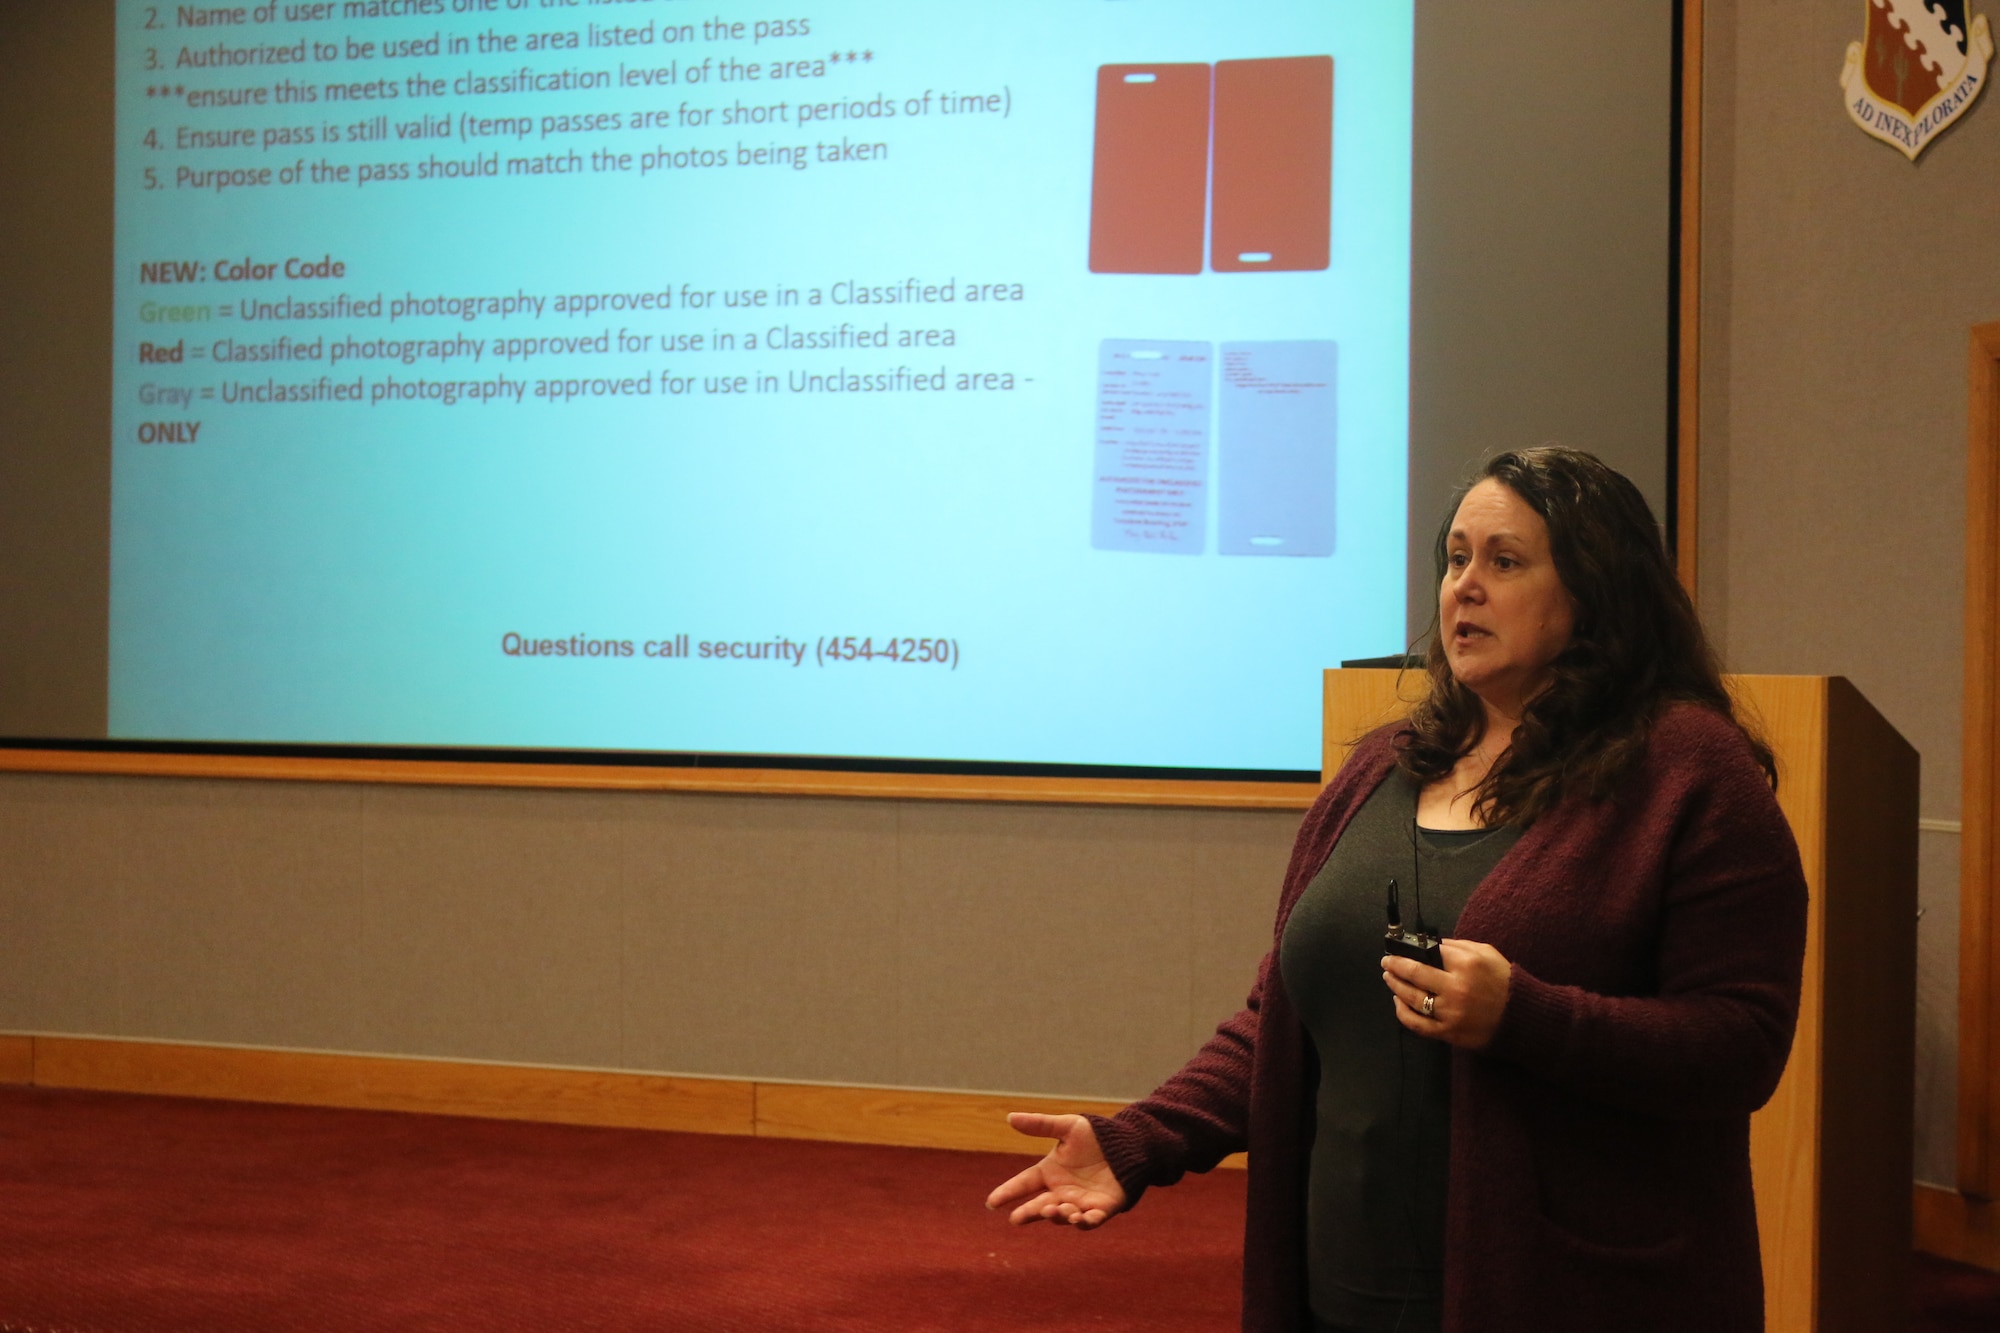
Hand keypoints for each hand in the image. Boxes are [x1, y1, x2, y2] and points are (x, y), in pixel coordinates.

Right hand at [985, 1112, 1128, 1228]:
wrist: (1127, 1145)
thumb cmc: (1095, 1136)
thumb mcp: (1067, 1126)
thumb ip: (1040, 1124)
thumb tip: (1009, 1117)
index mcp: (1049, 1172)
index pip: (1024, 1183)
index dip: (1008, 1192)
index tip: (991, 1202)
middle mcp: (1061, 1191)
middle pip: (1040, 1206)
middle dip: (1028, 1213)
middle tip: (1016, 1218)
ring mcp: (1080, 1202)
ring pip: (1063, 1216)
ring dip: (1057, 1216)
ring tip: (1054, 1210)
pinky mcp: (1101, 1209)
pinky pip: (1090, 1220)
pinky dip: (1084, 1222)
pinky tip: (1080, 1218)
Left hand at [1382, 938, 1511, 1049]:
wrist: (1522, 1017)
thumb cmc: (1504, 981)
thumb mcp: (1486, 953)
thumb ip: (1458, 946)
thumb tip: (1430, 944)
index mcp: (1466, 964)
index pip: (1430, 952)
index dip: (1410, 949)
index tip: (1399, 948)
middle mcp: (1456, 988)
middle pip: (1415, 973)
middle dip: (1395, 965)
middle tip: (1386, 962)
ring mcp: (1450, 1012)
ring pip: (1412, 998)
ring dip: (1395, 985)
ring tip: (1389, 978)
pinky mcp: (1448, 1032)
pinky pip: (1417, 1024)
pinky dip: (1403, 1012)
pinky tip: (1398, 1002)